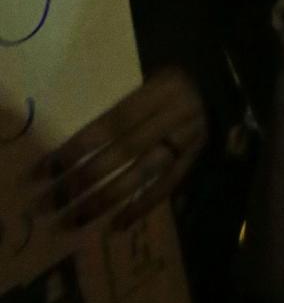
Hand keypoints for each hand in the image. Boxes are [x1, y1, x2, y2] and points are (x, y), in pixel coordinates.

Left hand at [27, 67, 207, 233]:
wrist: (215, 84)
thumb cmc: (168, 82)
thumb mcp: (146, 78)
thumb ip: (118, 107)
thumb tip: (71, 148)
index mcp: (160, 89)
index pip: (114, 121)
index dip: (80, 146)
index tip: (48, 169)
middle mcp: (176, 114)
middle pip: (127, 149)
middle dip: (88, 177)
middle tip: (55, 201)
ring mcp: (189, 139)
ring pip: (146, 172)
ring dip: (110, 198)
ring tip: (78, 218)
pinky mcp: (195, 159)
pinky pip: (168, 186)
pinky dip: (142, 206)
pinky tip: (116, 224)